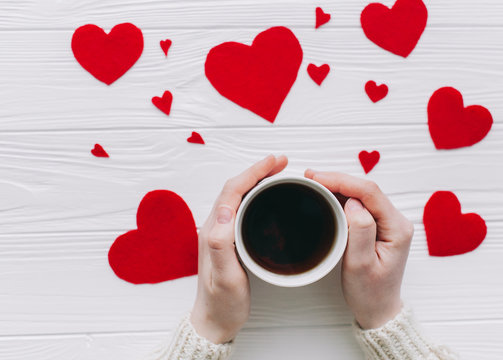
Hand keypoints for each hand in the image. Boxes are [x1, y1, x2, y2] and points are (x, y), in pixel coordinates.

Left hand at [191, 155, 287, 343]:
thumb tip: (225, 210)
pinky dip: (258, 196)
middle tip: (281, 162)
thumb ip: (221, 244)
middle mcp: (215, 227)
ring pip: (239, 196)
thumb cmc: (221, 303)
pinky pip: (243, 208)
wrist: (215, 321)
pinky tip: (269, 198)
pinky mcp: (230, 240)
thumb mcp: (225, 278)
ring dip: (257, 180)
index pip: (232, 191)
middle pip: (236, 188)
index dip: (253, 172)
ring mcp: (222, 233)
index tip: (274, 162)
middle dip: (258, 170)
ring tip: (278, 173)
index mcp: (214, 231)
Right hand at [305, 170, 413, 328]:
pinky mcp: (378, 227)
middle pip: (366, 189)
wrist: (378, 310)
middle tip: (310, 177)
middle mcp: (396, 221)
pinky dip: (341, 197)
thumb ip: (359, 231)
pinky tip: (327, 194)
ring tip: (314, 182)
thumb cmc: (370, 292)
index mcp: (397, 228)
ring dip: (338, 186)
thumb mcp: (360, 265)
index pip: (370, 192)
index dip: (342, 180)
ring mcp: (388, 223)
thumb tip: (352, 202)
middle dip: (338, 180)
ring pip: (362, 195)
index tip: (318, 178)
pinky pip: (360, 205)